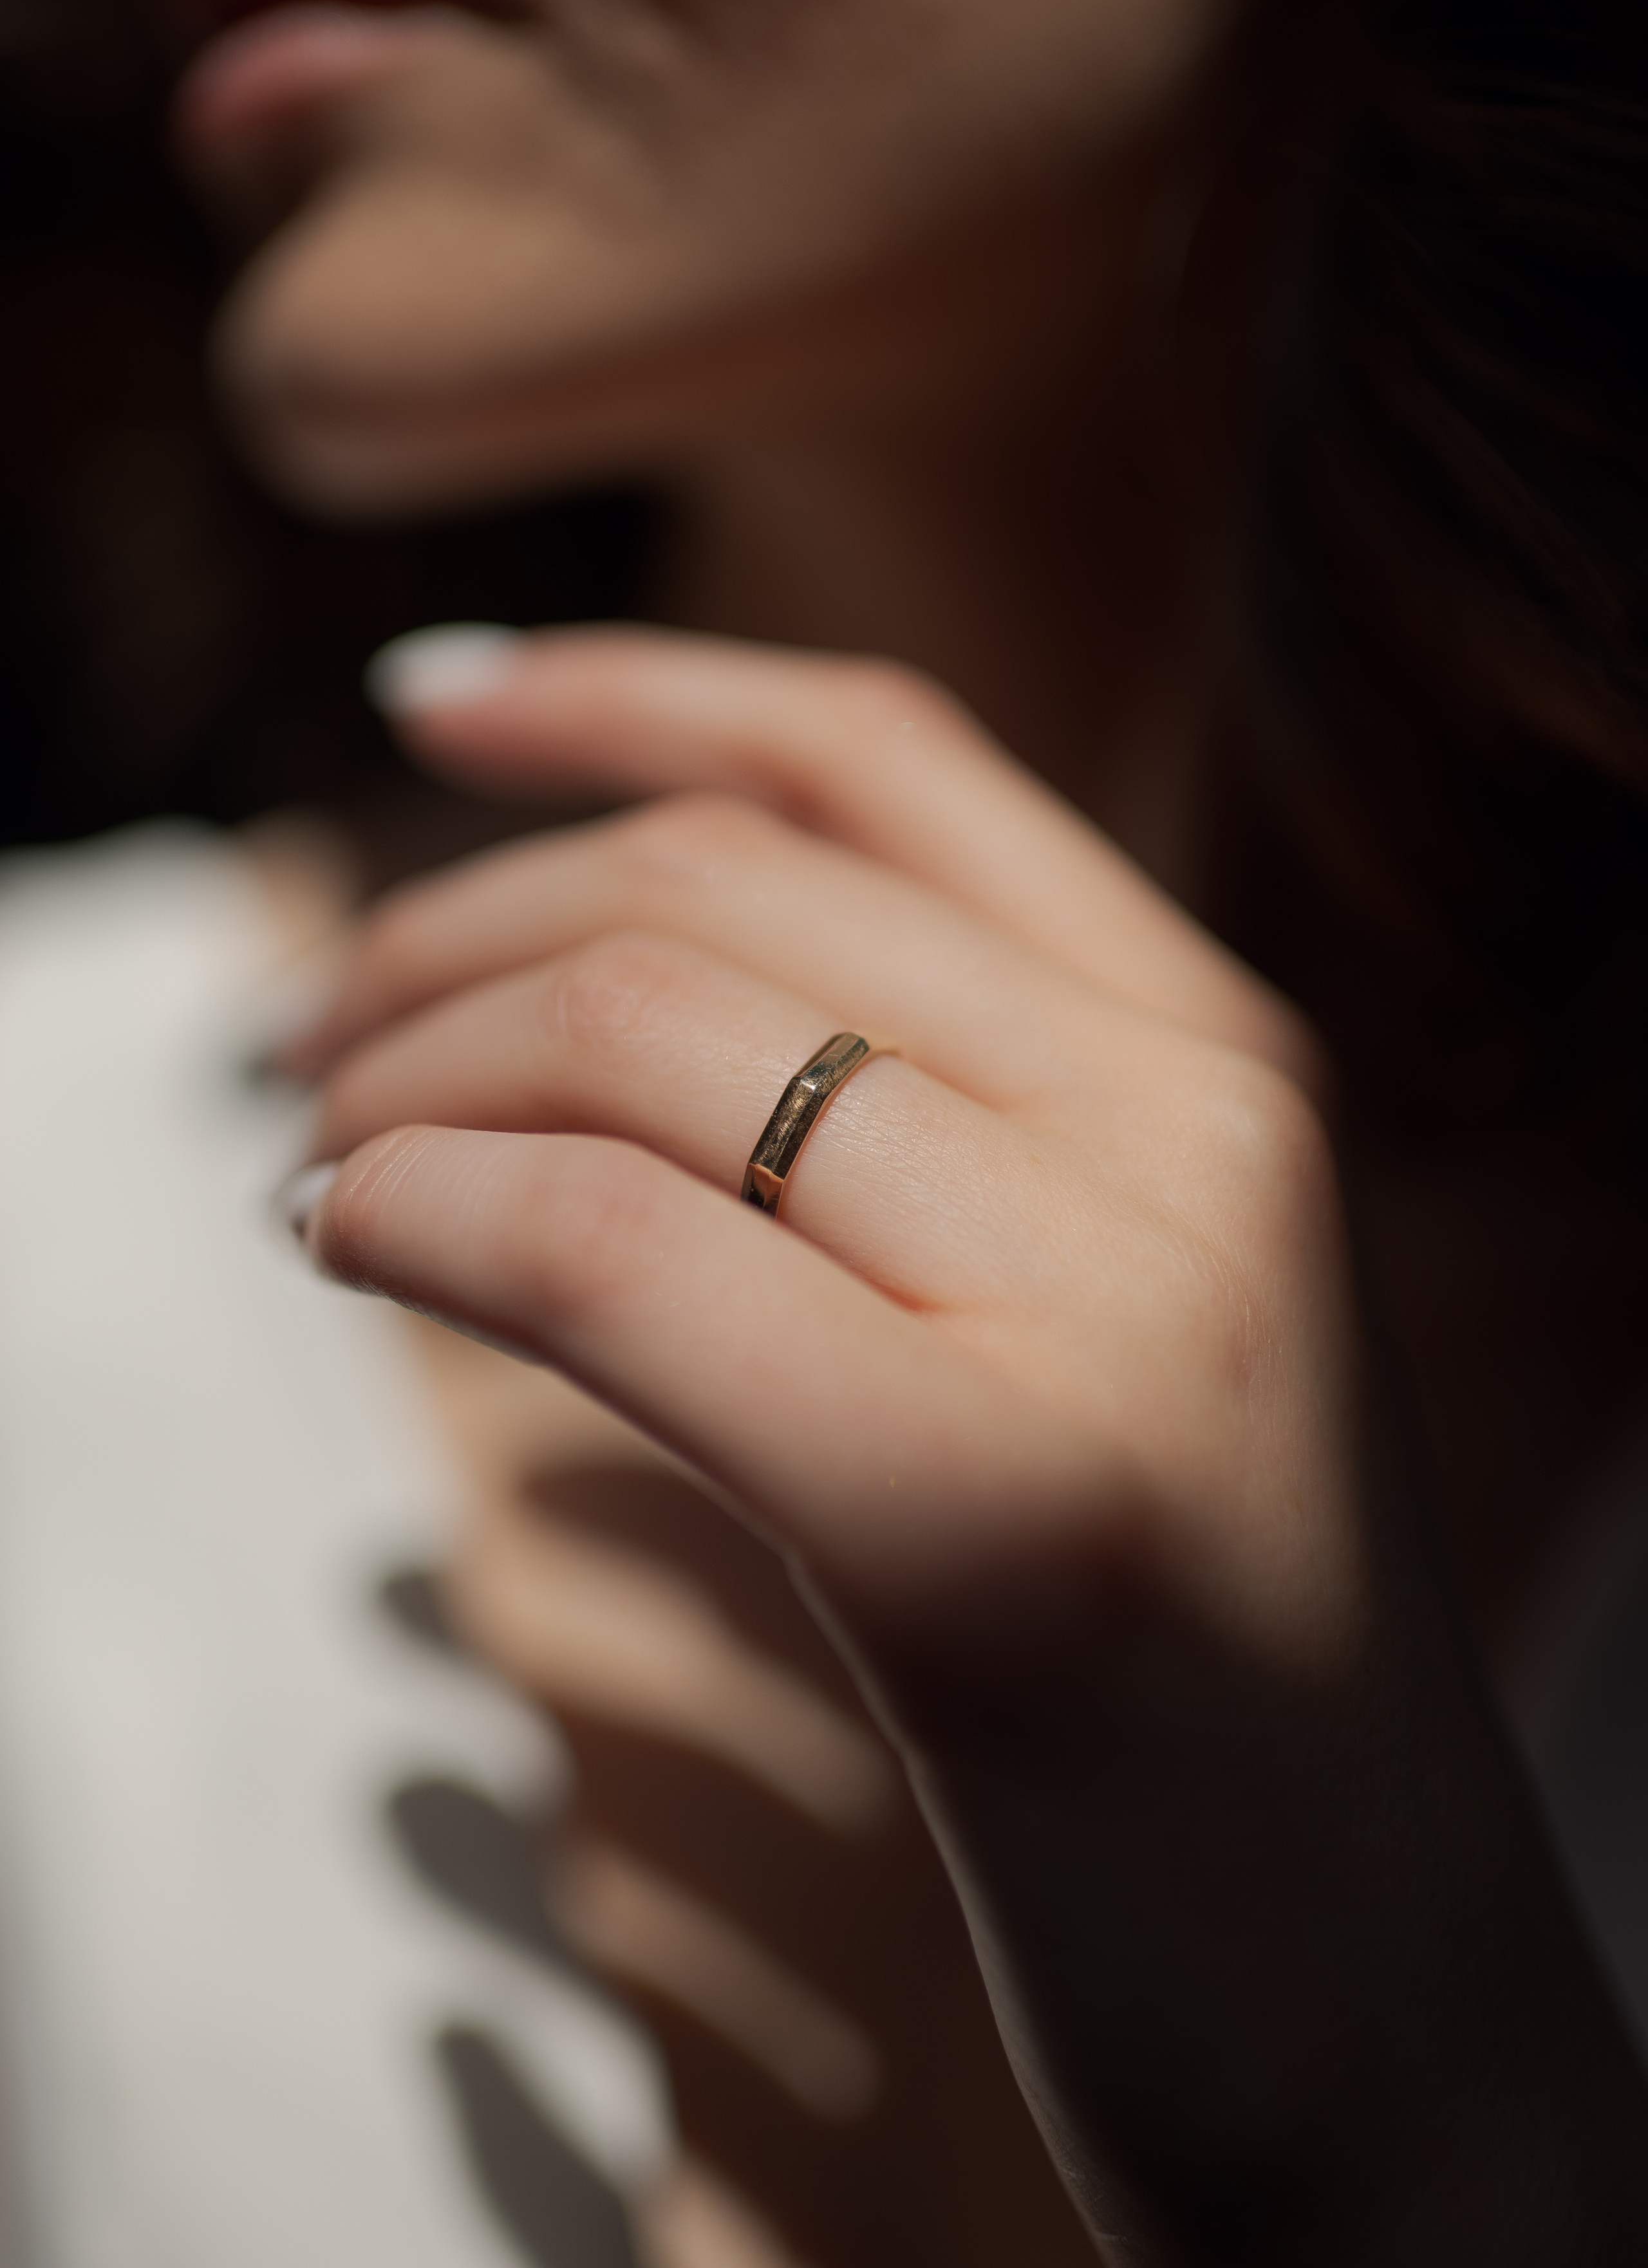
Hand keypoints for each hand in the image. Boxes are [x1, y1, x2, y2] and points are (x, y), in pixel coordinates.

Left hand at [290, 627, 1647, 2263]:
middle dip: (445, 932)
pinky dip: (427, 1211)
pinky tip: (352, 1245)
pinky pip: (612, 1247)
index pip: (880, 755)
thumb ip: (933, 1131)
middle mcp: (1192, 1128)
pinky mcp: (991, 1510)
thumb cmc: (1202, 1664)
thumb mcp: (1113, 1312)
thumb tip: (591, 1004)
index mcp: (1225, 1054)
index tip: (427, 703)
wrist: (1376, 1993)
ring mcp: (1115, 1304)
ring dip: (406, 1073)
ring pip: (644, 1039)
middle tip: (306, 1044)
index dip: (626, 690)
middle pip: (713, 890)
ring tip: (317, 1162)